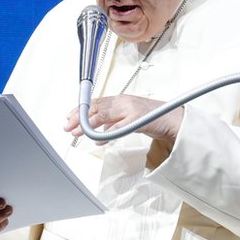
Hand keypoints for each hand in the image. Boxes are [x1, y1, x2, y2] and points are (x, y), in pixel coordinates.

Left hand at [64, 94, 183, 145]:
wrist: (171, 119)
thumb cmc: (150, 117)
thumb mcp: (127, 116)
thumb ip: (113, 120)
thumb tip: (99, 128)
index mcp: (119, 99)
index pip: (95, 102)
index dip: (80, 109)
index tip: (69, 117)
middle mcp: (123, 101)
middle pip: (96, 108)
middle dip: (79, 117)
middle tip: (68, 126)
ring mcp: (130, 109)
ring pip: (103, 115)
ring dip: (88, 125)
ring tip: (78, 133)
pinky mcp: (138, 120)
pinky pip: (118, 128)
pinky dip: (106, 134)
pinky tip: (98, 140)